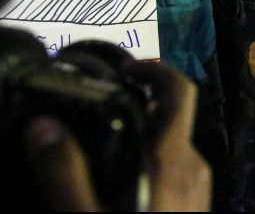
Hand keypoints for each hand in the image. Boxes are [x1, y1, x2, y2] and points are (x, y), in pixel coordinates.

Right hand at [22, 62, 210, 210]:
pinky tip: (120, 182)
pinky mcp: (196, 206)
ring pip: (174, 145)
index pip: (179, 92)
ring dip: (145, 134)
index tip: (125, 67)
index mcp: (172, 159)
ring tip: (103, 142)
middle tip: (103, 101)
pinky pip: (175, 170)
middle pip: (174, 116)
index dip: (155, 69)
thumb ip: (64, 172)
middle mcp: (194, 166)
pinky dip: (151, 160)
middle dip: (142, 102)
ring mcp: (199, 188)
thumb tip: (42, 126)